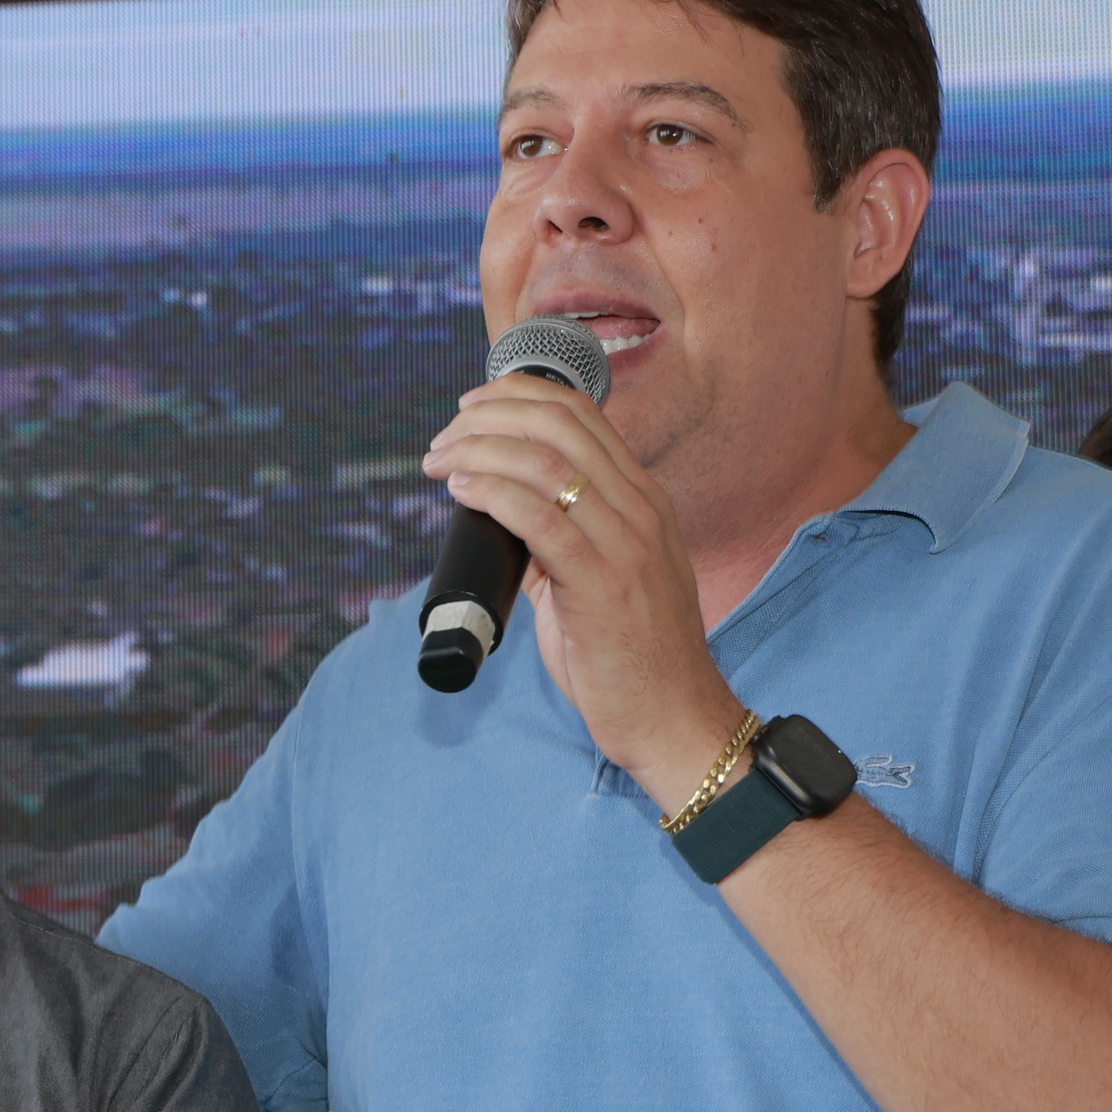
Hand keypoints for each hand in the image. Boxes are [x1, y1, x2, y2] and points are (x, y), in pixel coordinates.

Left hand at [420, 376, 740, 809]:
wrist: (673, 715)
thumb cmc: (628, 654)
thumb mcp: (595, 576)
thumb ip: (556, 538)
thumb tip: (498, 510)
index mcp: (642, 498)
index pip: (581, 415)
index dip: (518, 397)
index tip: (469, 409)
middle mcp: (640, 507)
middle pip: (559, 425)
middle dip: (489, 418)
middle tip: (442, 439)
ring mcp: (627, 542)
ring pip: (546, 463)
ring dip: (479, 452)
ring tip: (438, 463)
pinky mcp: (604, 583)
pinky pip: (541, 519)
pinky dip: (493, 494)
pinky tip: (461, 489)